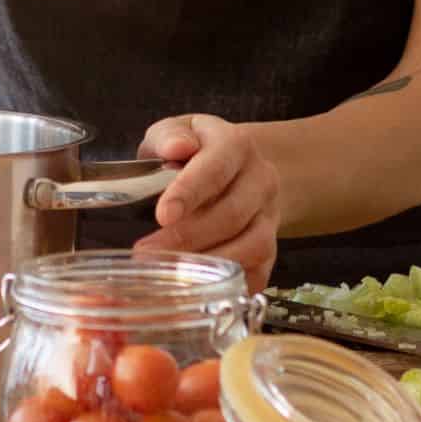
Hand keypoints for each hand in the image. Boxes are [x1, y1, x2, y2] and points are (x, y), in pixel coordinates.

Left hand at [132, 114, 280, 292]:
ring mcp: (270, 216)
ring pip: (252, 246)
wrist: (237, 167)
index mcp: (236, 145)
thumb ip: (169, 136)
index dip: (189, 193)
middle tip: (148, 253)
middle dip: (188, 237)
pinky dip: (230, 285)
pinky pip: (259, 272)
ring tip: (169, 272)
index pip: (215, 169)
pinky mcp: (272, 247)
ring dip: (209, 264)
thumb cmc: (194, 151)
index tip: (163, 215)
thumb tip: (176, 147)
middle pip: (232, 214)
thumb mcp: (175, 131)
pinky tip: (199, 289)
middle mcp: (261, 179)